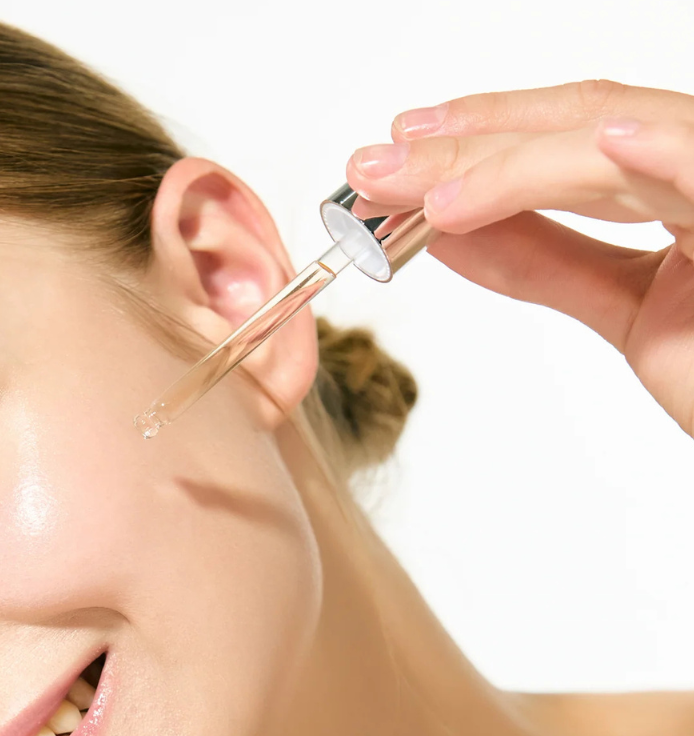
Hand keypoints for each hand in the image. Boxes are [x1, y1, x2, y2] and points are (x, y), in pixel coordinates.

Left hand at [345, 81, 693, 432]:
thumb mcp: (626, 309)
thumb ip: (544, 263)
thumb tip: (446, 230)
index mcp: (683, 181)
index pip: (574, 134)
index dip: (482, 137)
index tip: (397, 158)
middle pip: (580, 126)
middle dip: (468, 143)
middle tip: (373, 167)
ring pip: (618, 140)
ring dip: (507, 161)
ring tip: (418, 196)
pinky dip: (644, 153)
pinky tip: (574, 155)